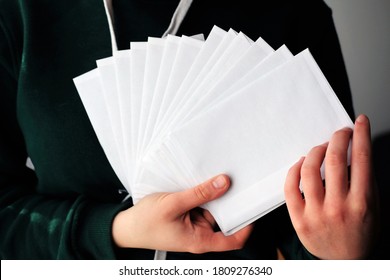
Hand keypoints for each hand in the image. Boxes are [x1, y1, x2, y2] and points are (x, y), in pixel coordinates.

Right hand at [112, 175, 252, 252]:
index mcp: (200, 240)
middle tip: (237, 182)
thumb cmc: (146, 223)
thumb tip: (223, 183)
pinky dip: (204, 194)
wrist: (127, 226)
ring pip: (213, 209)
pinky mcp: (188, 215)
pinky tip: (203, 182)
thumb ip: (199, 194)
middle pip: (225, 219)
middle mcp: (200, 234)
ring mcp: (194, 224)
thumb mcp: (173, 204)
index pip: (234, 239)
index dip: (247, 225)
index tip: (252, 205)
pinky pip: (202, 204)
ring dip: (215, 196)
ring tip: (218, 178)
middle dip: (230, 202)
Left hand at [284, 114, 378, 258]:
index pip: (362, 159)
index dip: (361, 135)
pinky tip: (300, 163)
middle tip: (340, 133)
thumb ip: (365, 179)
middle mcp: (339, 207)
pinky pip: (290, 187)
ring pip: (309, 170)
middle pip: (334, 160)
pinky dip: (294, 170)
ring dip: (315, 151)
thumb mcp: (373, 206)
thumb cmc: (360, 231)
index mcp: (362, 203)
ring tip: (321, 148)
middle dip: (338, 138)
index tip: (359, 122)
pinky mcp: (298, 219)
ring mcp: (316, 213)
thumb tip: (355, 149)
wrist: (345, 261)